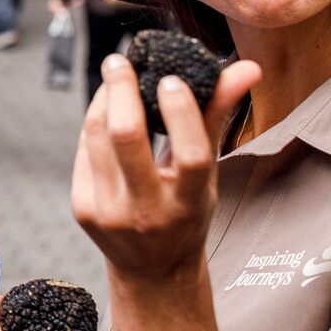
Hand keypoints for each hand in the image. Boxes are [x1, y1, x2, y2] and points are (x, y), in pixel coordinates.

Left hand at [73, 53, 259, 283]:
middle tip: (121, 60)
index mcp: (188, 204)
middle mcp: (147, 212)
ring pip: (97, 136)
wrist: (152, 270)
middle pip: (126, 137)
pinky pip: (84, 150)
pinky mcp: (83, 208)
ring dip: (103, 99)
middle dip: (121, 89)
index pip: (189, 154)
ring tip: (115, 76)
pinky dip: (94, 123)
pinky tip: (104, 109)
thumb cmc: (186, 212)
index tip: (171, 78)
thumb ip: (218, 118)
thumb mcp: (207, 175)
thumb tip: (247, 68)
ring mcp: (109, 212)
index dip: (180, 111)